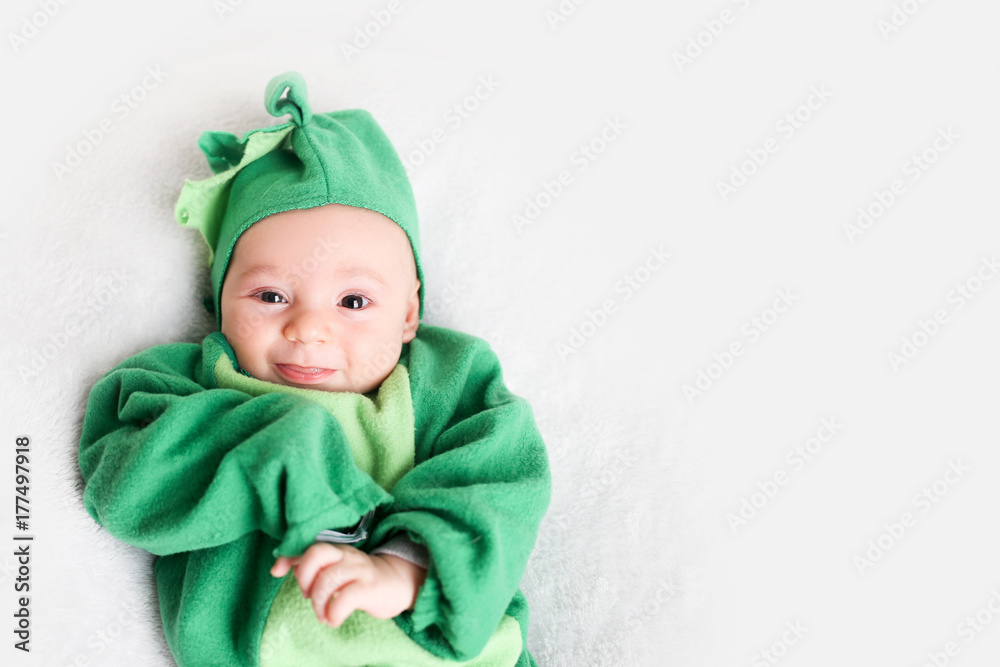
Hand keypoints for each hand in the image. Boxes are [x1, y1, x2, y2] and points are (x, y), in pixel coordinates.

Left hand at [270, 543, 426, 627]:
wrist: (396, 582)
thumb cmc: (359, 578)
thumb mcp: (335, 568)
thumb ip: (312, 567)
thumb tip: (280, 567)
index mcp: (335, 550)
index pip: (307, 545)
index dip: (287, 557)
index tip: (277, 572)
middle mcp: (346, 555)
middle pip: (317, 553)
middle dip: (304, 577)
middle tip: (308, 595)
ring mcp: (359, 569)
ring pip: (328, 579)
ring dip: (318, 603)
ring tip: (322, 614)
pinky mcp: (370, 587)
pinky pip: (346, 598)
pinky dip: (333, 613)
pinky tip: (334, 619)